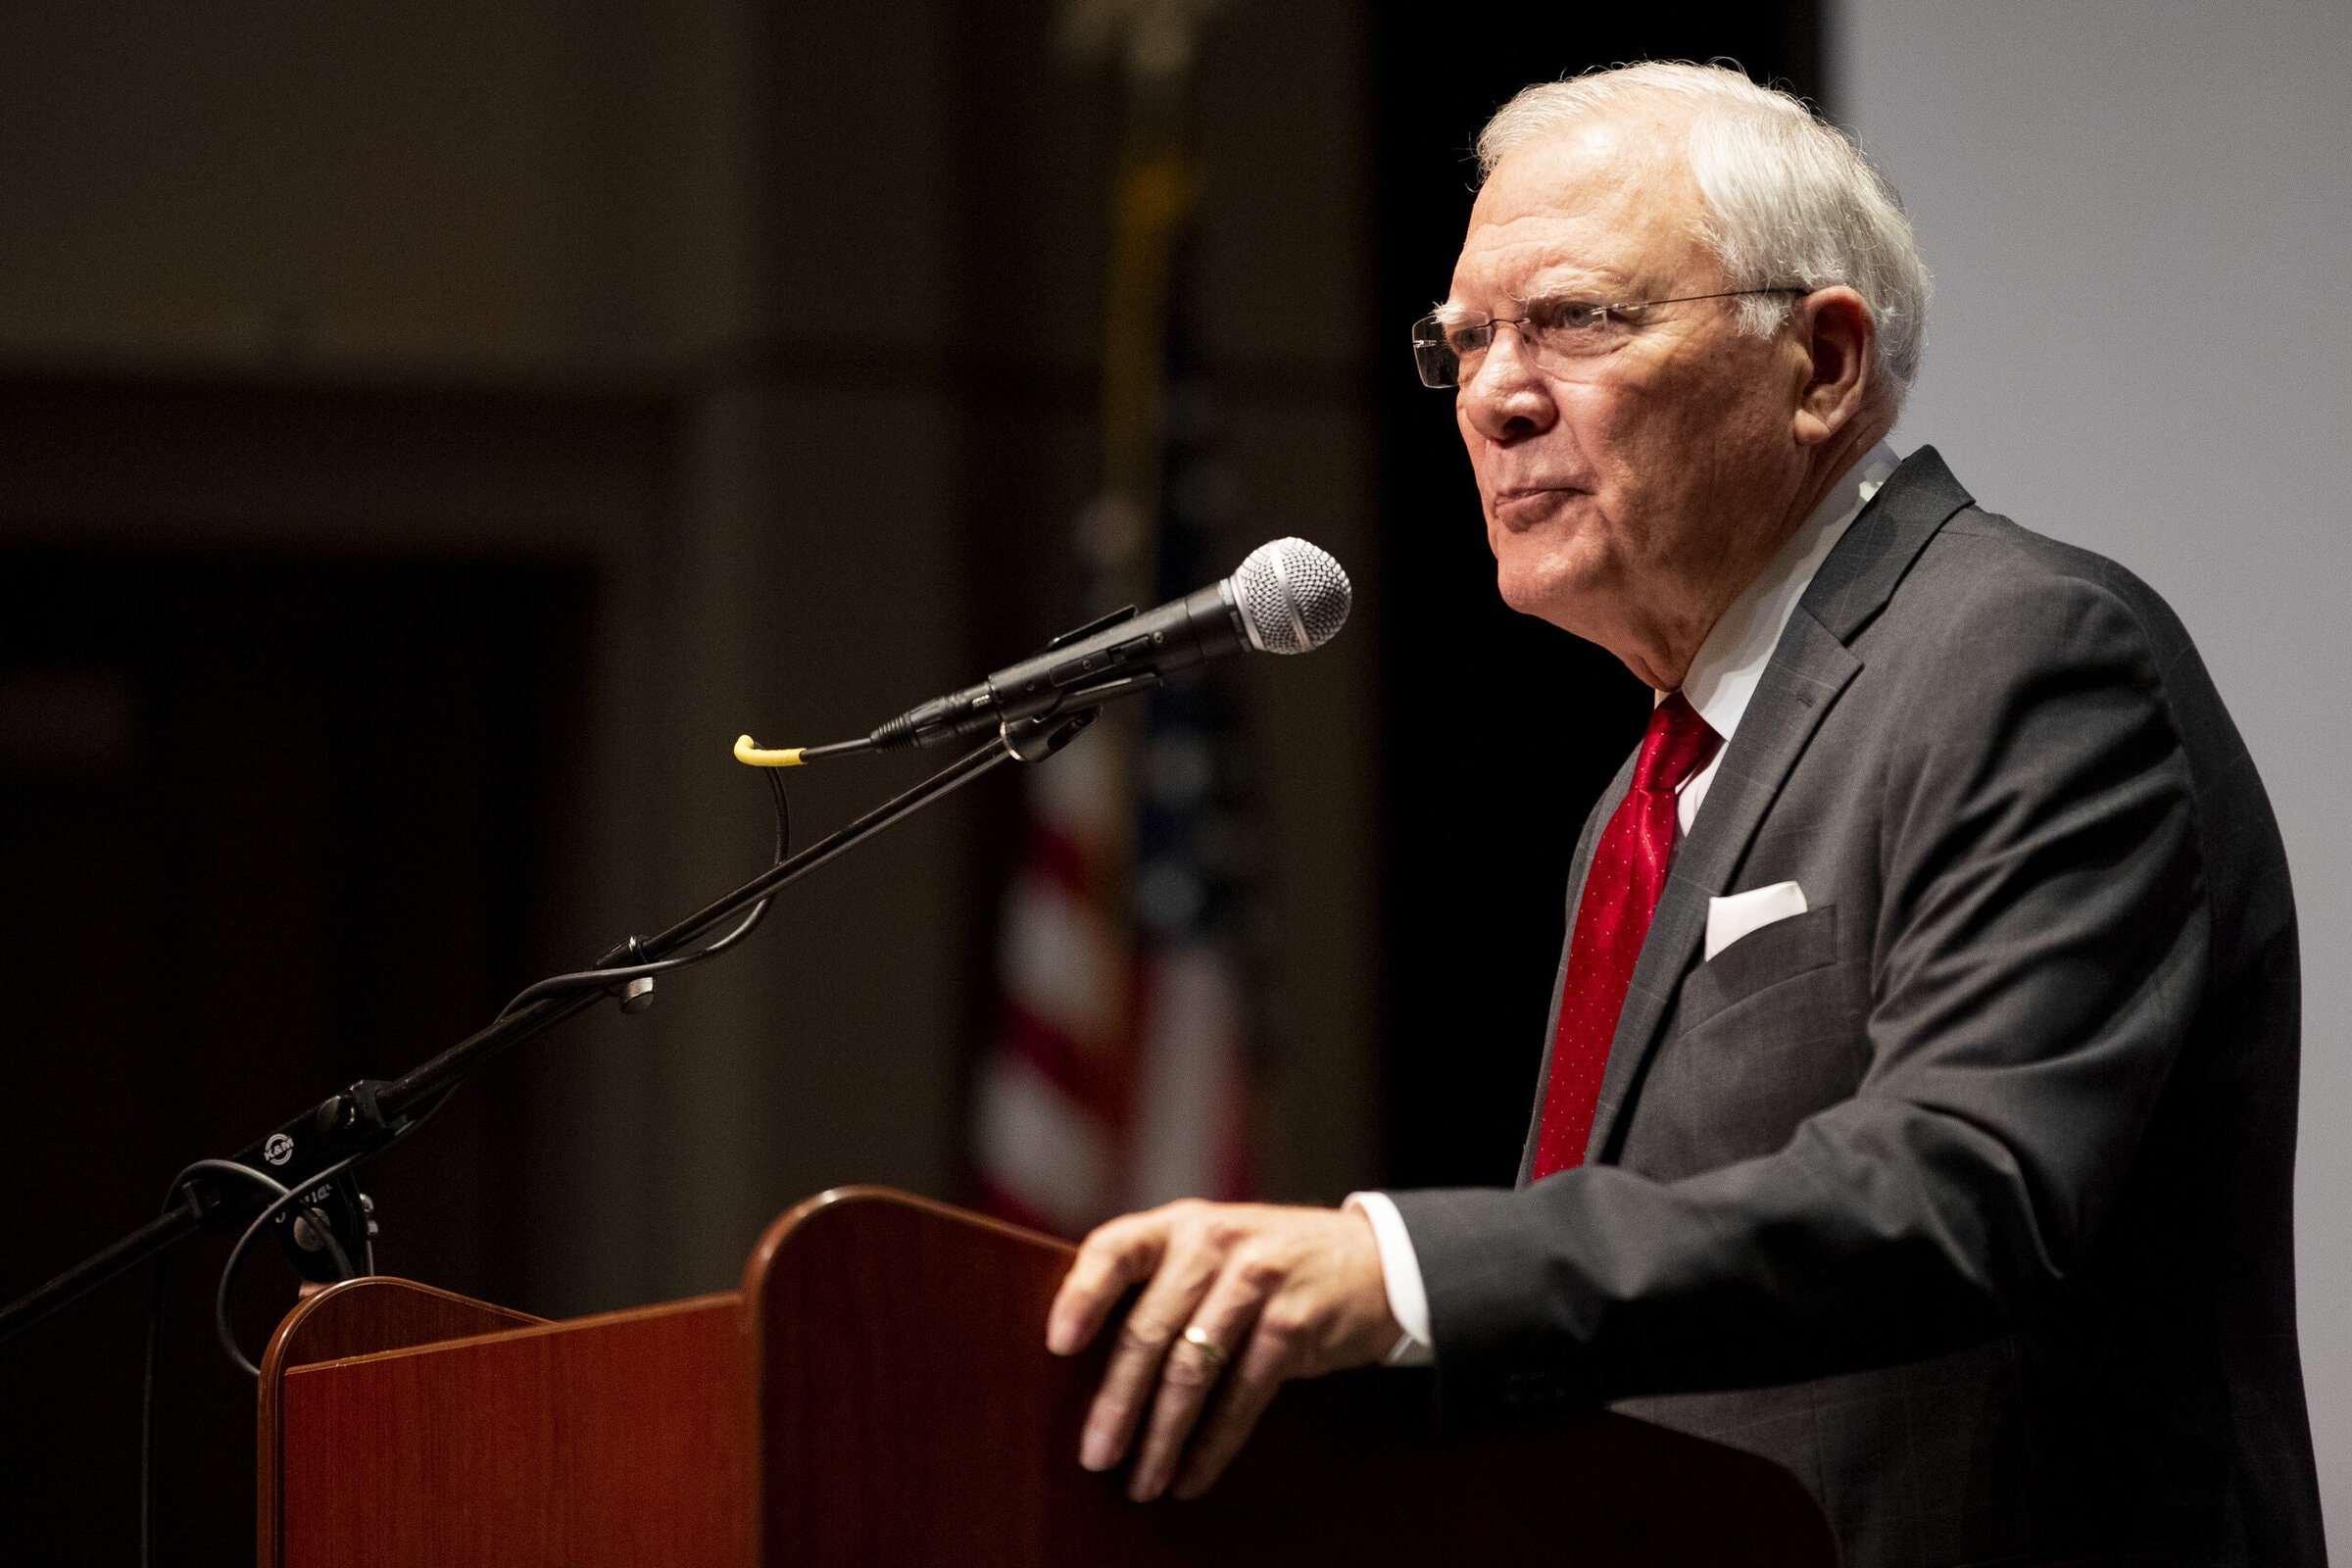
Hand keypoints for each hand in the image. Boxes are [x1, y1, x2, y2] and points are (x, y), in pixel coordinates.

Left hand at [1045, 1200, 1399, 1501]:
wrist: (1375, 1260)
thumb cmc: (1273, 1263)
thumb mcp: (1217, 1246)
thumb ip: (1163, 1278)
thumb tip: (1088, 1358)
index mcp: (1182, 1224)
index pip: (1115, 1248)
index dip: (1081, 1295)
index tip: (1057, 1345)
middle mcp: (1214, 1244)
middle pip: (1148, 1330)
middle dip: (1117, 1403)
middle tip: (1095, 1455)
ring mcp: (1255, 1283)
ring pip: (1191, 1372)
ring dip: (1162, 1437)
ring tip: (1143, 1481)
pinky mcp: (1292, 1326)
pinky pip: (1240, 1397)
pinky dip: (1213, 1444)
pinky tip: (1193, 1474)